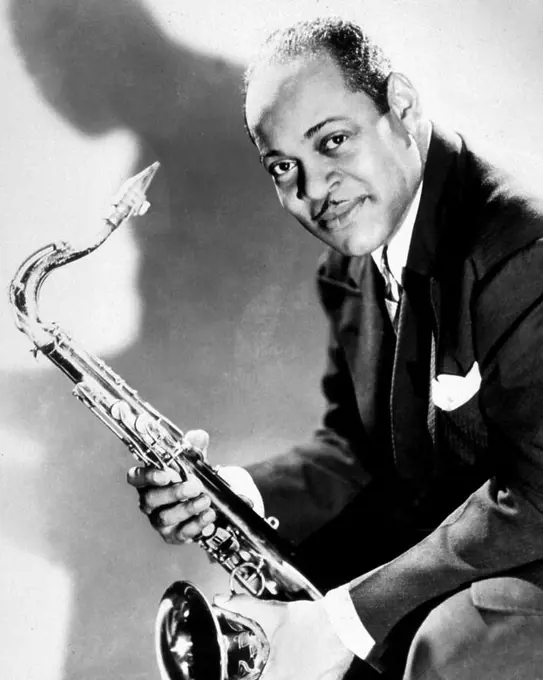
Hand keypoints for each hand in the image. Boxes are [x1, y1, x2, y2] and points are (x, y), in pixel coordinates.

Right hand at [127, 429, 263, 544]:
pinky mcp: (173, 535)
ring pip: (165, 517)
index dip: (146, 476)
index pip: (136, 477)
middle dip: (173, 493)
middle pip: (150, 499)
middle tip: (195, 486)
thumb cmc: (190, 480)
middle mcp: (149, 502)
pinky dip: (196, 524)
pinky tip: (209, 515)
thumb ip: (194, 448)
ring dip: (187, 508)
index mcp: (149, 480)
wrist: (204, 502)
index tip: (165, 474)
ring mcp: (159, 521)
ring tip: (205, 500)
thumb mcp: (192, 462)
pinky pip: (181, 533)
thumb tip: (198, 436)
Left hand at [216, 594, 353, 679]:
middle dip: (269, 675)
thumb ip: (244, 607)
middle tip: (271, 666)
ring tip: (287, 665)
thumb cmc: (307, 621)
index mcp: (276, 675)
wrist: (339, 622)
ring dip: (288, 674)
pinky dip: (309, 676)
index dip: (251, 678)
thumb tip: (222, 600)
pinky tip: (306, 667)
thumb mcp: (272, 612)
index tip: (250, 672)